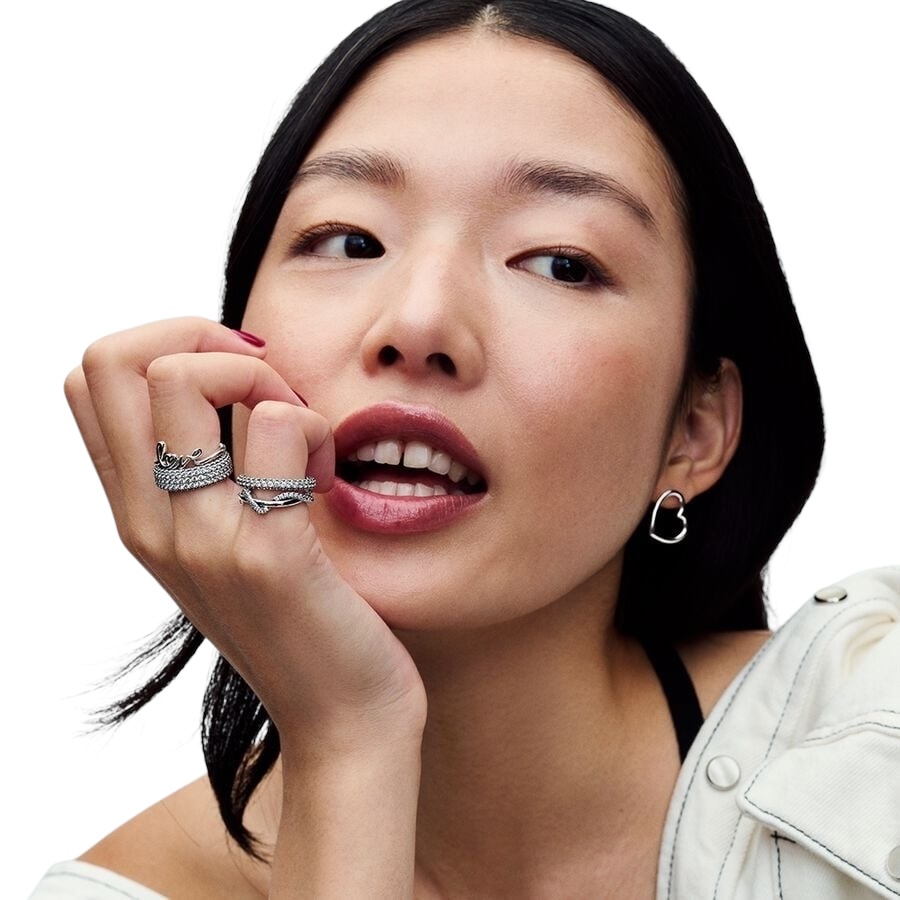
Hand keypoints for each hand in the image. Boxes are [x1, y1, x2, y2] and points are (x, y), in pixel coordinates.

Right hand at [65, 318, 425, 754]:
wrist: (344, 723)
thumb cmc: (302, 623)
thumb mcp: (229, 545)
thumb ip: (208, 474)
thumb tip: (231, 372)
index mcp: (138, 515)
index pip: (89, 379)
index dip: (165, 345)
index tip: (236, 382)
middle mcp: (150, 525)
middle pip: (114, 358)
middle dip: (203, 338)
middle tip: (269, 390)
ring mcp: (201, 540)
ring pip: (185, 376)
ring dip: (264, 380)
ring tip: (303, 440)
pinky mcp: (268, 555)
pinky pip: (279, 425)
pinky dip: (316, 427)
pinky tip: (329, 478)